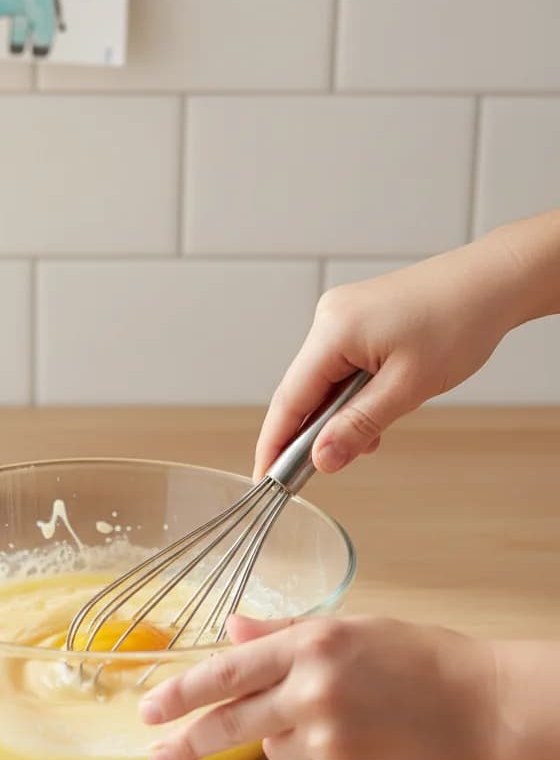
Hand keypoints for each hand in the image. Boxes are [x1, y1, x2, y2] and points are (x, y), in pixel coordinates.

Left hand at [139, 615, 498, 759]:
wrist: (481, 705)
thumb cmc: (417, 658)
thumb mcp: (347, 630)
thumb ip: (282, 634)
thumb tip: (231, 628)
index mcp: (308, 646)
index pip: (226, 673)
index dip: (181, 693)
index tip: (147, 709)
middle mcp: (310, 693)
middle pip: (230, 723)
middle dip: (187, 742)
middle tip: (158, 756)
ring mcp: (327, 740)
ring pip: (275, 746)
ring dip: (290, 734)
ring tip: (347, 715)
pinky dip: (326, 757)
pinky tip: (365, 739)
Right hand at [253, 228, 533, 479]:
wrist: (493, 280)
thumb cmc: (460, 322)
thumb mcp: (409, 387)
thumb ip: (359, 426)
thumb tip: (322, 460)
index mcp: (333, 331)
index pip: (289, 399)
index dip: (274, 443)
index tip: (265, 478)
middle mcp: (327, 319)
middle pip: (301, 391)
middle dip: (311, 433)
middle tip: (323, 469)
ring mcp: (339, 316)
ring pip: (322, 382)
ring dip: (337, 416)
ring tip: (369, 440)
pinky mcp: (354, 319)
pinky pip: (338, 367)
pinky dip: (350, 396)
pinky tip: (374, 412)